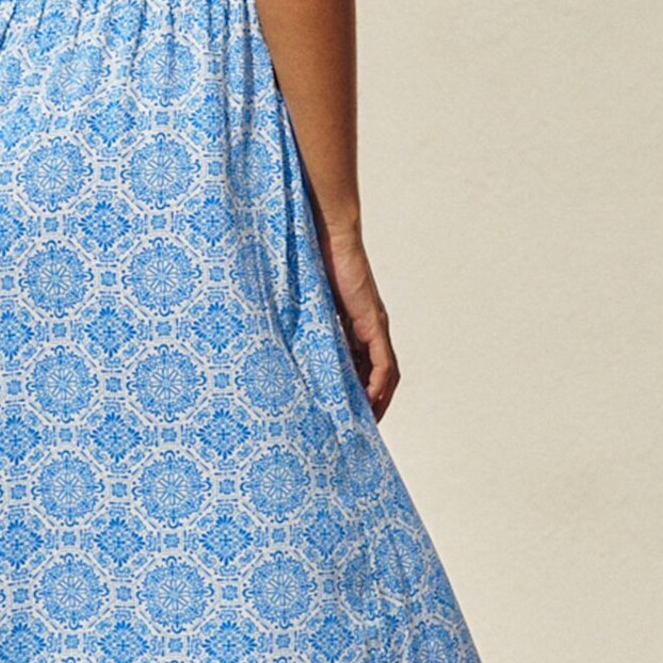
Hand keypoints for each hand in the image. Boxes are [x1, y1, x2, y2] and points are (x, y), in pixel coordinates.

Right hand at [319, 223, 398, 417]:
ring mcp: (374, 325)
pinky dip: (378, 385)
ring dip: (378, 400)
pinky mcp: (374, 321)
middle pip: (377, 375)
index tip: (344, 412)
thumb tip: (277, 344)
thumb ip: (302, 323)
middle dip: (369, 403)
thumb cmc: (313, 261)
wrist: (329, 235)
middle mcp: (370, 328)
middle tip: (355, 428)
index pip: (362, 366)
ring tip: (365, 423)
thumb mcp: (305, 304)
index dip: (357, 391)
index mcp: (353, 324)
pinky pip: (383, 363)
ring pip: (385, 374)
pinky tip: (367, 402)